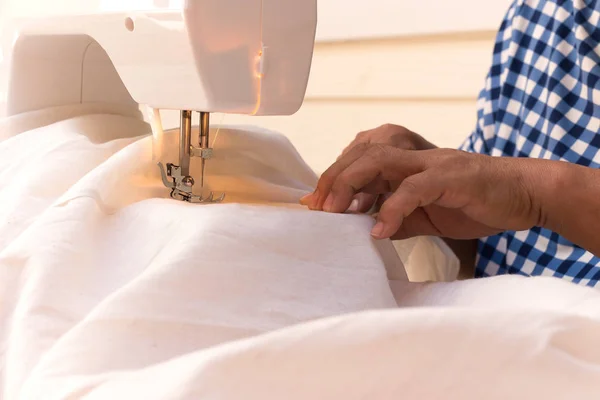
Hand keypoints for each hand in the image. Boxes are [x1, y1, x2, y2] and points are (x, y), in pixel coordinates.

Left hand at [301, 144, 541, 239]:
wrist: (524, 194)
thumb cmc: (475, 202)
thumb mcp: (426, 215)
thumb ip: (397, 217)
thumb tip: (366, 229)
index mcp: (407, 163)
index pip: (360, 161)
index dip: (334, 179)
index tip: (315, 204)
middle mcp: (415, 157)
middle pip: (363, 153)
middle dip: (333, 178)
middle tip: (317, 207)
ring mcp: (433, 163)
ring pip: (381, 159)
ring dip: (352, 184)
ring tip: (334, 212)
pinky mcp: (452, 176)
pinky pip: (415, 188)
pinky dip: (393, 208)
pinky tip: (379, 231)